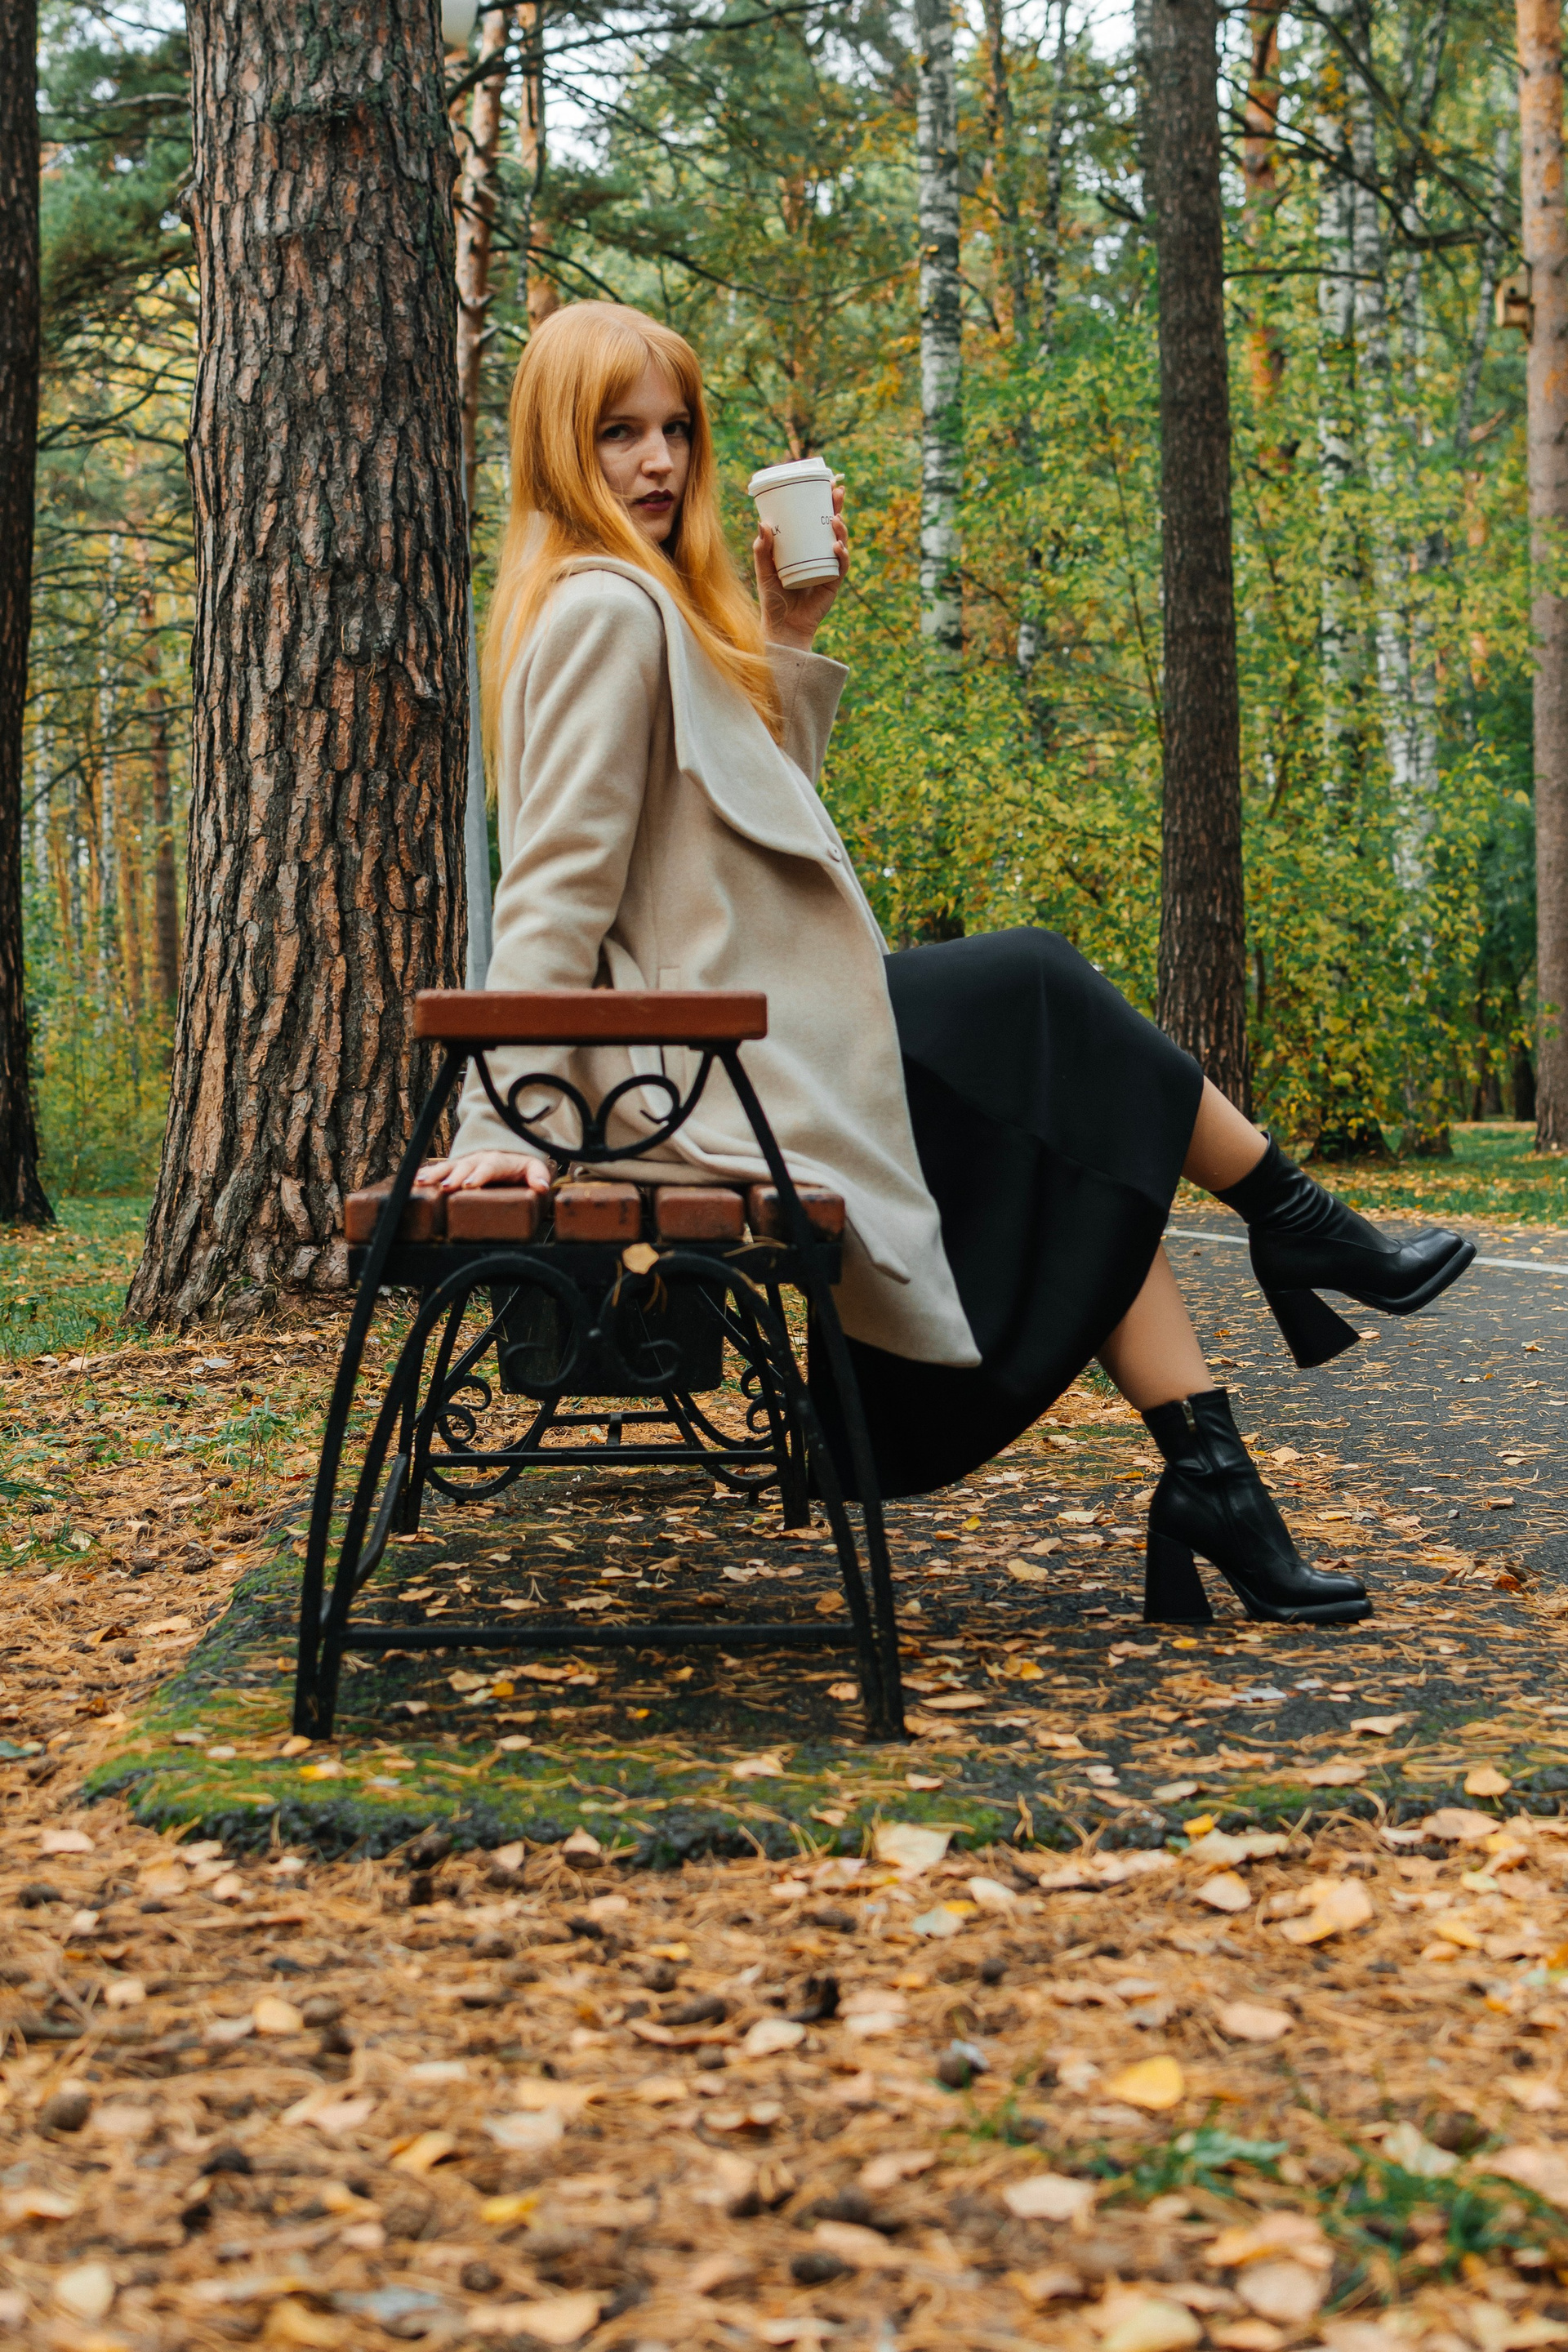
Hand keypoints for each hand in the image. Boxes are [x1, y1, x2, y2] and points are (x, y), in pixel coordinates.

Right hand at [417, 1151, 552, 1192]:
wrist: (506, 1147)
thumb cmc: (520, 1164)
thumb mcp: (533, 1166)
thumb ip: (538, 1175)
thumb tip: (542, 1186)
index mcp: (498, 1161)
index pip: (489, 1166)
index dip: (479, 1175)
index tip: (470, 1184)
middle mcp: (478, 1159)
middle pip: (465, 1167)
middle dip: (454, 1176)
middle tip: (445, 1187)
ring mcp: (464, 1161)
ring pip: (448, 1166)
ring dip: (435, 1174)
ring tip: (421, 1183)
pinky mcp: (454, 1166)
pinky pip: (439, 1169)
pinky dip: (425, 1173)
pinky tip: (412, 1182)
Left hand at [755, 479, 847, 652]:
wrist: (783, 627)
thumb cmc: (772, 598)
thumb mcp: (763, 570)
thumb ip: (762, 549)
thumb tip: (763, 523)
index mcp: (802, 545)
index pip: (814, 518)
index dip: (822, 500)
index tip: (826, 482)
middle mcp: (818, 553)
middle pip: (831, 525)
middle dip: (837, 506)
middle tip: (837, 491)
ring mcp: (828, 566)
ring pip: (841, 541)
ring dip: (841, 528)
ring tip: (834, 519)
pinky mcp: (834, 582)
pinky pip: (842, 565)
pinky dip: (842, 555)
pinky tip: (837, 547)